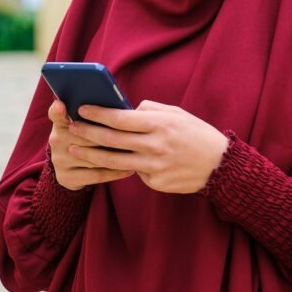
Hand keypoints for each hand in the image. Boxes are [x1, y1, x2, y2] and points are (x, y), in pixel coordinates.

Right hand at [47, 100, 134, 190]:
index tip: (62, 105)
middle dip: (108, 136)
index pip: (56, 114)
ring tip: (137, 153)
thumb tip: (120, 109)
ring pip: (92, 156)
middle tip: (133, 135)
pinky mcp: (66, 177)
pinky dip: (115, 172)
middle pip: (84, 136)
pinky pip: (96, 175)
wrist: (73, 171)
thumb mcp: (85, 126)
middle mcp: (56, 140)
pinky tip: (130, 169)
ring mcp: (59, 160)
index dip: (58, 110)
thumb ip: (94, 117)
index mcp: (60, 123)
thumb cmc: (87, 141)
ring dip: (116, 155)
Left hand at [66, 100, 229, 193]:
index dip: (97, 113)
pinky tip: (112, 162)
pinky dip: (123, 167)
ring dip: (91, 155)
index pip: (120, 118)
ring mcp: (155, 167)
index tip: (81, 108)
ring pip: (115, 161)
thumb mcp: (176, 113)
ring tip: (74, 149)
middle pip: (112, 140)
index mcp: (159, 124)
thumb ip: (149, 110)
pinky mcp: (156, 183)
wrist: (220, 165)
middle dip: (87, 133)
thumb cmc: (195, 133)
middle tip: (71, 128)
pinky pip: (133, 173)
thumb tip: (123, 110)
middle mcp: (155, 146)